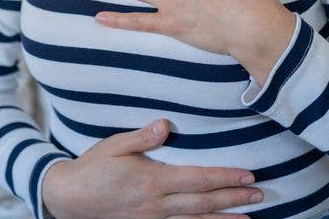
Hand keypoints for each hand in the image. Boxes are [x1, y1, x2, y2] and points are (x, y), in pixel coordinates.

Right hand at [41, 118, 261, 218]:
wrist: (68, 199)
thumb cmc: (93, 168)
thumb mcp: (115, 145)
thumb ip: (143, 136)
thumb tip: (165, 124)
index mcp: (153, 181)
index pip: (198, 180)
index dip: (225, 178)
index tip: (248, 176)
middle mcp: (157, 205)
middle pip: (203, 204)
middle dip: (233, 199)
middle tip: (259, 195)